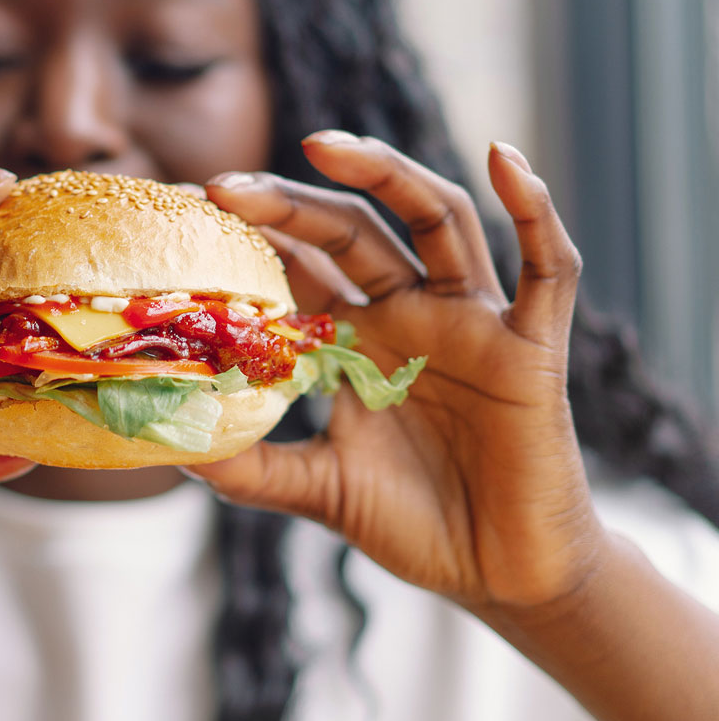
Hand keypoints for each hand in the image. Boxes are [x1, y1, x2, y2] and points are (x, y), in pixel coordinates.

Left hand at [188, 133, 601, 610]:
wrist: (498, 573)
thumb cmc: (414, 523)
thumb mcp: (319, 489)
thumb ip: (253, 469)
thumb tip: (174, 447)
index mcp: (358, 339)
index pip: (300, 264)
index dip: (251, 234)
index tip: (187, 208)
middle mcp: (412, 314)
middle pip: (352, 231)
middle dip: (291, 202)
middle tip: (226, 187)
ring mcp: (472, 323)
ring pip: (438, 220)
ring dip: (388, 175)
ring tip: (325, 147)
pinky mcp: (532, 348)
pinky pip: (548, 267)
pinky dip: (534, 209)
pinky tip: (503, 157)